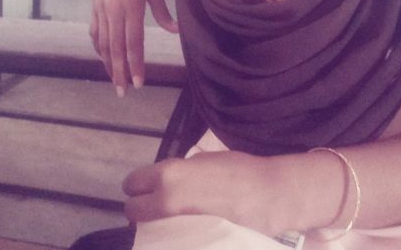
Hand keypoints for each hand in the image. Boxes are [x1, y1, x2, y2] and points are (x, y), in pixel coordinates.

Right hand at [90, 0, 177, 95]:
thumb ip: (162, 10)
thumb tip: (176, 30)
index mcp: (130, 5)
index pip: (133, 42)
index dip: (136, 64)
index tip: (139, 82)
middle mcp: (113, 9)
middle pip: (115, 48)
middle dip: (120, 72)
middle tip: (124, 92)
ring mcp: (101, 7)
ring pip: (102, 42)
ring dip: (108, 63)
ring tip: (114, 80)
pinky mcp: (94, 4)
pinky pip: (95, 30)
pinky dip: (98, 46)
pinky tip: (103, 56)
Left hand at [122, 152, 301, 237]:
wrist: (268, 197)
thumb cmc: (238, 171)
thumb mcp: (203, 161)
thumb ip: (179, 172)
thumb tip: (167, 182)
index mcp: (168, 175)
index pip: (132, 183)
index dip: (137, 184)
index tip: (144, 187)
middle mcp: (166, 201)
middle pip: (132, 211)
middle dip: (139, 207)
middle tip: (152, 206)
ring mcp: (176, 227)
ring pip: (147, 230)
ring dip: (153, 224)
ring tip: (169, 221)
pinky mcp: (189, 244)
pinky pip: (168, 243)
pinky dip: (169, 239)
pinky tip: (182, 233)